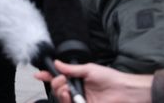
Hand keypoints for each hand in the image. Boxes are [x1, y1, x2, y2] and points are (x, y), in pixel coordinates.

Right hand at [34, 60, 152, 102]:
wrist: (124, 91)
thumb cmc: (110, 78)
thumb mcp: (89, 69)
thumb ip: (71, 69)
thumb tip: (57, 64)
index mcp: (78, 80)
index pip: (59, 78)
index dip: (48, 76)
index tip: (39, 75)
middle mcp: (77, 91)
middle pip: (57, 90)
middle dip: (55, 84)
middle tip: (62, 81)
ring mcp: (80, 101)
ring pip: (62, 100)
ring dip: (60, 94)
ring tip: (66, 90)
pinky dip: (67, 101)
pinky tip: (70, 97)